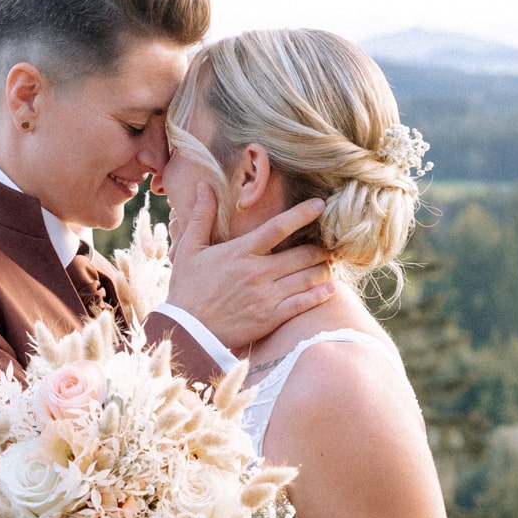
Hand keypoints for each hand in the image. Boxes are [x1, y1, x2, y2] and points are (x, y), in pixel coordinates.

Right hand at [166, 188, 333, 349]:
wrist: (186, 332)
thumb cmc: (187, 289)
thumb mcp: (189, 250)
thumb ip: (201, 216)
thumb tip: (203, 185)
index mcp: (240, 252)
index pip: (278, 227)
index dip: (302, 214)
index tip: (320, 205)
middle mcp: (257, 273)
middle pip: (302, 254)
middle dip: (321, 247)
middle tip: (331, 242)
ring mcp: (266, 297)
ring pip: (307, 278)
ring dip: (323, 269)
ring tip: (330, 263)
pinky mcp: (271, 319)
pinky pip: (303, 304)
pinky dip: (320, 295)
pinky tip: (329, 288)